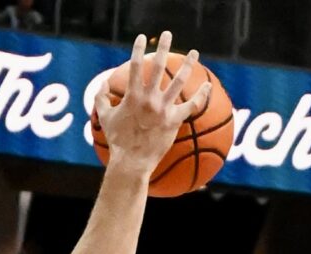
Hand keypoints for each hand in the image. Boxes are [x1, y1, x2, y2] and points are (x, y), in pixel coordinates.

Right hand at [94, 34, 206, 173]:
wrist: (131, 161)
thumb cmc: (117, 141)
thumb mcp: (104, 117)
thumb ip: (102, 99)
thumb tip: (103, 85)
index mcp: (132, 95)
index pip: (135, 66)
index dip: (137, 49)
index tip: (141, 38)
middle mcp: (149, 99)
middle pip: (158, 67)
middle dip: (163, 48)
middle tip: (167, 34)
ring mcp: (163, 109)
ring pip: (179, 82)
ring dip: (188, 65)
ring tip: (195, 53)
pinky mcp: (174, 121)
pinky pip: (192, 106)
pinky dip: (201, 96)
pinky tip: (208, 86)